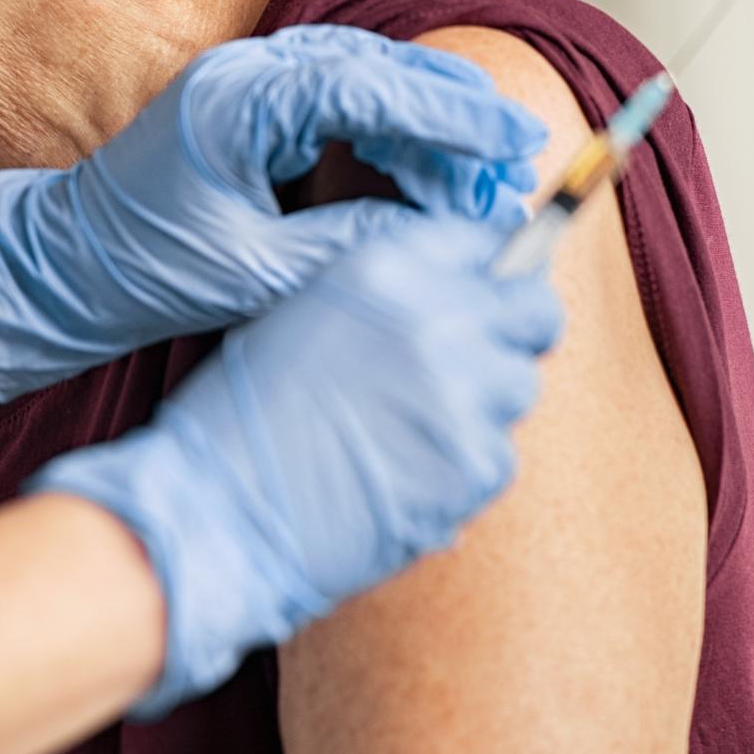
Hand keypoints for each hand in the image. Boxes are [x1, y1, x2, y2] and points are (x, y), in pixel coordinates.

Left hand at [0, 26, 544, 400]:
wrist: (60, 268)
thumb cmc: (140, 272)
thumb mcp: (257, 273)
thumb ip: (350, 248)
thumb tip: (440, 240)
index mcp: (239, 102)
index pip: (371, 87)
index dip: (452, 115)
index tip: (512, 143)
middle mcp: (244, 74)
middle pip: (378, 69)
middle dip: (454, 115)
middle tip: (517, 159)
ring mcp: (245, 84)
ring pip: (365, 81)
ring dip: (427, 124)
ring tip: (485, 174)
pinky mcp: (249, 108)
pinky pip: (339, 102)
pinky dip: (390, 132)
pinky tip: (426, 173)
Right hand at [28, 212, 564, 713]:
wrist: (219, 510)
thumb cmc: (243, 417)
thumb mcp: (307, 313)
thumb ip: (390, 296)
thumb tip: (462, 297)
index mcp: (387, 268)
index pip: (486, 244)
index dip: (488, 276)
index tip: (484, 300)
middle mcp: (437, 318)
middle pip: (534, 312)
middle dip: (515, 333)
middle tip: (478, 364)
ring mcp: (464, 393)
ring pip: (518, 388)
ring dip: (482, 407)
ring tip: (411, 434)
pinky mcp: (476, 465)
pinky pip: (499, 457)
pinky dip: (463, 470)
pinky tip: (404, 477)